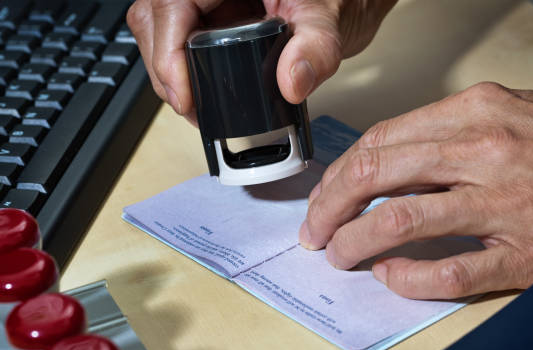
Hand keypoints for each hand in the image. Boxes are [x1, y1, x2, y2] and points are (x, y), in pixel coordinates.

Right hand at [127, 0, 397, 123]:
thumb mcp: (329, 18)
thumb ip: (317, 48)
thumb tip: (291, 83)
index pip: (171, 5)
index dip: (167, 53)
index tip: (184, 94)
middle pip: (155, 18)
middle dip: (166, 69)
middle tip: (191, 107)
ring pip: (159, 27)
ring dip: (170, 71)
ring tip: (195, 103)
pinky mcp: (209, 10)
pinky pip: (178, 35)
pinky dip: (182, 67)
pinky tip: (201, 89)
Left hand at [300, 82, 532, 298]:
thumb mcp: (512, 114)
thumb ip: (450, 133)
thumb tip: (391, 162)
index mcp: (478, 112)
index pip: (380, 142)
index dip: (339, 173)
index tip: (324, 195)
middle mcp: (486, 152)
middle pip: (376, 176)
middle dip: (330, 206)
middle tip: (316, 230)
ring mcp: (506, 205)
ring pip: (400, 221)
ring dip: (355, 242)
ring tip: (340, 254)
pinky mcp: (528, 255)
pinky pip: (451, 271)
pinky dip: (410, 278)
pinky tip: (392, 277)